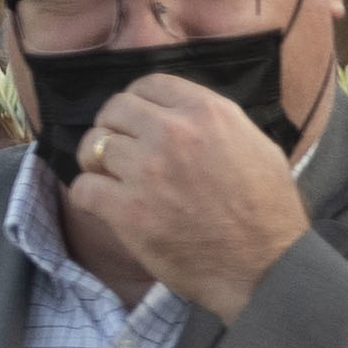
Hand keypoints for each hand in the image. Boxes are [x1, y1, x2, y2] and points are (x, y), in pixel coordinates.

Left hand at [65, 76, 310, 317]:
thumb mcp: (254, 143)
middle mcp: (174, 132)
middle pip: (113, 110)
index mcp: (208, 111)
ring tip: (110, 180)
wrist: (263, 263)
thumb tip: (180, 114)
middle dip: (109, 129)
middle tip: (116, 153)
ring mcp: (147, 170)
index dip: (134, 103)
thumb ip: (212, 123)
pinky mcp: (127, 209)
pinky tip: (103, 205)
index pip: (147, 84)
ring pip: (92, 147)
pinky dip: (87, 196)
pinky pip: (82, 189)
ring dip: (95, 164)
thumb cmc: (265, 209)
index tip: (133, 123)